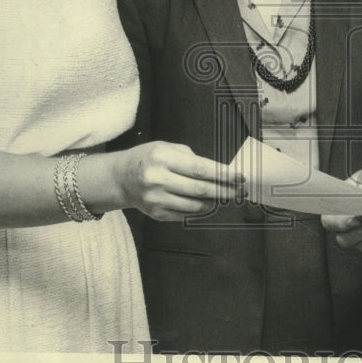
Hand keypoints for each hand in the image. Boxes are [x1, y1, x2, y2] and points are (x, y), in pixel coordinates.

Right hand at [119, 141, 244, 221]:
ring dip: (215, 202)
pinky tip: (209, 203)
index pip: (200, 169)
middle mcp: (157, 180)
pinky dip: (201, 210)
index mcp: (162, 158)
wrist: (121, 178)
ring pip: (195, 205)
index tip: (239, 177)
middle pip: (200, 189)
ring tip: (226, 197)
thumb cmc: (149, 158)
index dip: (223, 175)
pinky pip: (186, 214)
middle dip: (224, 190)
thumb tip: (220, 172)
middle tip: (240, 191)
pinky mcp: (156, 214)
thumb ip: (193, 159)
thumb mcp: (168, 148)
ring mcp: (156, 200)